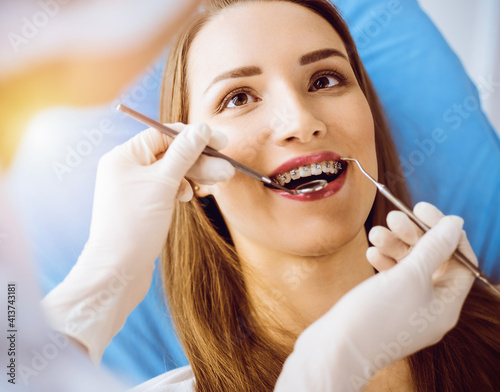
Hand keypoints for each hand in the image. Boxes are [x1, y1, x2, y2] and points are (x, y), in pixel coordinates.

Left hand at [42, 123, 233, 363]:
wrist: (117, 272)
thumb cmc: (134, 226)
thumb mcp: (163, 184)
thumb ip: (184, 153)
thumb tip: (201, 129)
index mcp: (124, 156)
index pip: (163, 134)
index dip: (194, 136)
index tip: (220, 142)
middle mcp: (126, 168)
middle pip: (170, 153)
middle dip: (199, 160)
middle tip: (226, 169)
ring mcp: (134, 188)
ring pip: (171, 172)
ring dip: (195, 174)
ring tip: (218, 182)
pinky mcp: (142, 205)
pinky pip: (166, 188)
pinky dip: (181, 189)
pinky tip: (189, 197)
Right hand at [275, 203, 474, 390]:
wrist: (335, 349)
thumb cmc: (375, 316)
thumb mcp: (409, 276)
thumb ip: (434, 247)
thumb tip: (455, 223)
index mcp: (447, 305)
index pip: (459, 260)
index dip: (444, 232)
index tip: (420, 209)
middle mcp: (431, 308)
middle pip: (432, 261)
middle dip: (412, 236)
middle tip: (393, 217)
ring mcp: (408, 309)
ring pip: (408, 268)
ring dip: (394, 246)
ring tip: (374, 233)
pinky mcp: (386, 308)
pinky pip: (392, 278)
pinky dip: (384, 262)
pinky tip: (371, 251)